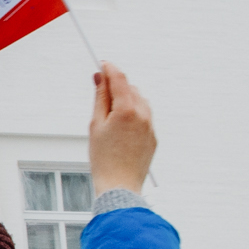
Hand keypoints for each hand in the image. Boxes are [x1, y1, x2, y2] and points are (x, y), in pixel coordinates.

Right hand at [87, 63, 154, 194]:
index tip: (103, 64)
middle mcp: (143, 114)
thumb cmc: (104, 159)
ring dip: (126, 100)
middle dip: (117, 86)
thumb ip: (100, 98)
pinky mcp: (153, 136)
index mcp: (127, 109)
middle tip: (100, 94)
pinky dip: (133, 115)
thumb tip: (100, 79)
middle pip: (130, 88)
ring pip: (139, 101)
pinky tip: (120, 130)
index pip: (119, 78)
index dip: (110, 68)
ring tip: (110, 117)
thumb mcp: (95, 125)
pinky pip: (144, 117)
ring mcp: (150, 125)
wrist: (119, 185)